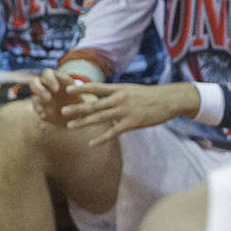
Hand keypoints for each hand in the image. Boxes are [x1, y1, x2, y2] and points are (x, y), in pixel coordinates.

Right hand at [29, 69, 85, 125]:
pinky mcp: (41, 108)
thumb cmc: (83, 102)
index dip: (49, 80)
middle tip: (48, 98)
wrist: (81, 115)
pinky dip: (39, 111)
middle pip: (34, 81)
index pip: (47, 73)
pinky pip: (36, 107)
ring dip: (37, 101)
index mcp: (58, 79)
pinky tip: (45, 116)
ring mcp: (43, 97)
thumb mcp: (82, 95)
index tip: (56, 89)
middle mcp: (47, 86)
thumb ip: (77, 90)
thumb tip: (73, 86)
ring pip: (34, 95)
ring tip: (43, 110)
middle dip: (39, 89)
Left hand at [59, 81, 200, 145]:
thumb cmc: (149, 95)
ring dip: (83, 122)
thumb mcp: (131, 90)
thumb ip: (115, 93)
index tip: (66, 90)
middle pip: (94, 104)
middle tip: (62, 111)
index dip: (81, 89)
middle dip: (77, 108)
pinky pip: (113, 132)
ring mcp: (125, 111)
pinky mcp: (132, 123)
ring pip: (100, 118)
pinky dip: (101, 139)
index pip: (96, 87)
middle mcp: (119, 99)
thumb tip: (99, 95)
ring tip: (70, 126)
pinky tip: (91, 143)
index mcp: (119, 89)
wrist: (169, 100)